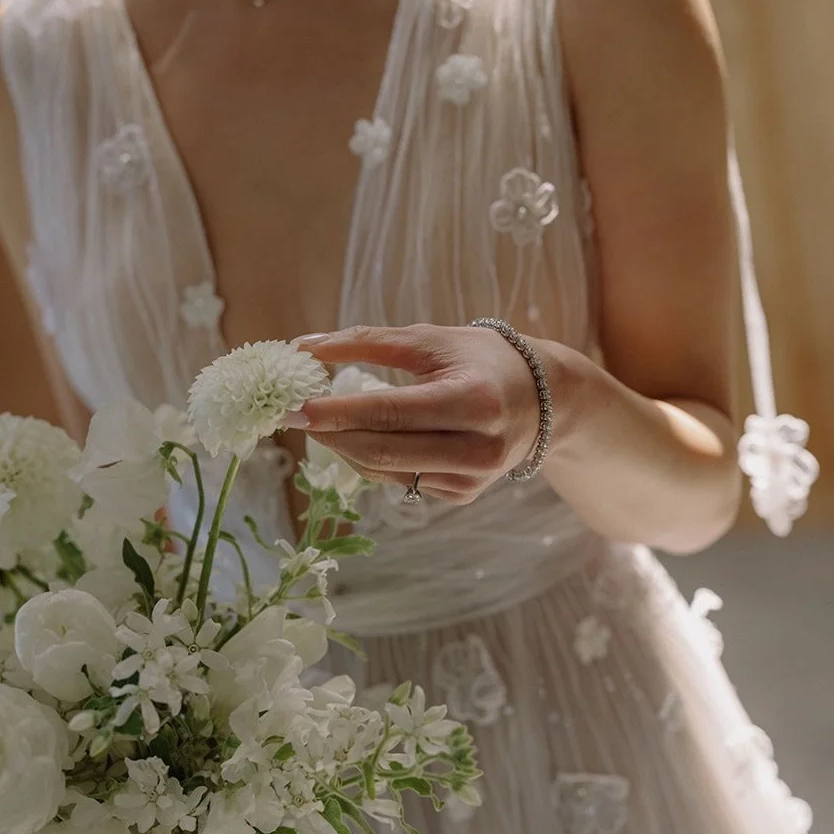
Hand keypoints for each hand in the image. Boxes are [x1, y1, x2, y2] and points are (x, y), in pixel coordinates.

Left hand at [287, 323, 545, 504]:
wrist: (543, 399)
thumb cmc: (480, 359)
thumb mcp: (429, 339)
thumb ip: (366, 342)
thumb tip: (304, 347)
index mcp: (473, 400)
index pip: (389, 412)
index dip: (335, 412)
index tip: (293, 408)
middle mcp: (477, 448)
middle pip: (381, 450)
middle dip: (330, 434)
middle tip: (290, 416)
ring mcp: (471, 479)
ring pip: (384, 471)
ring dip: (344, 447)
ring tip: (322, 421)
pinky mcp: (463, 495)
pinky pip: (400, 480)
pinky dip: (373, 458)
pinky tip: (363, 437)